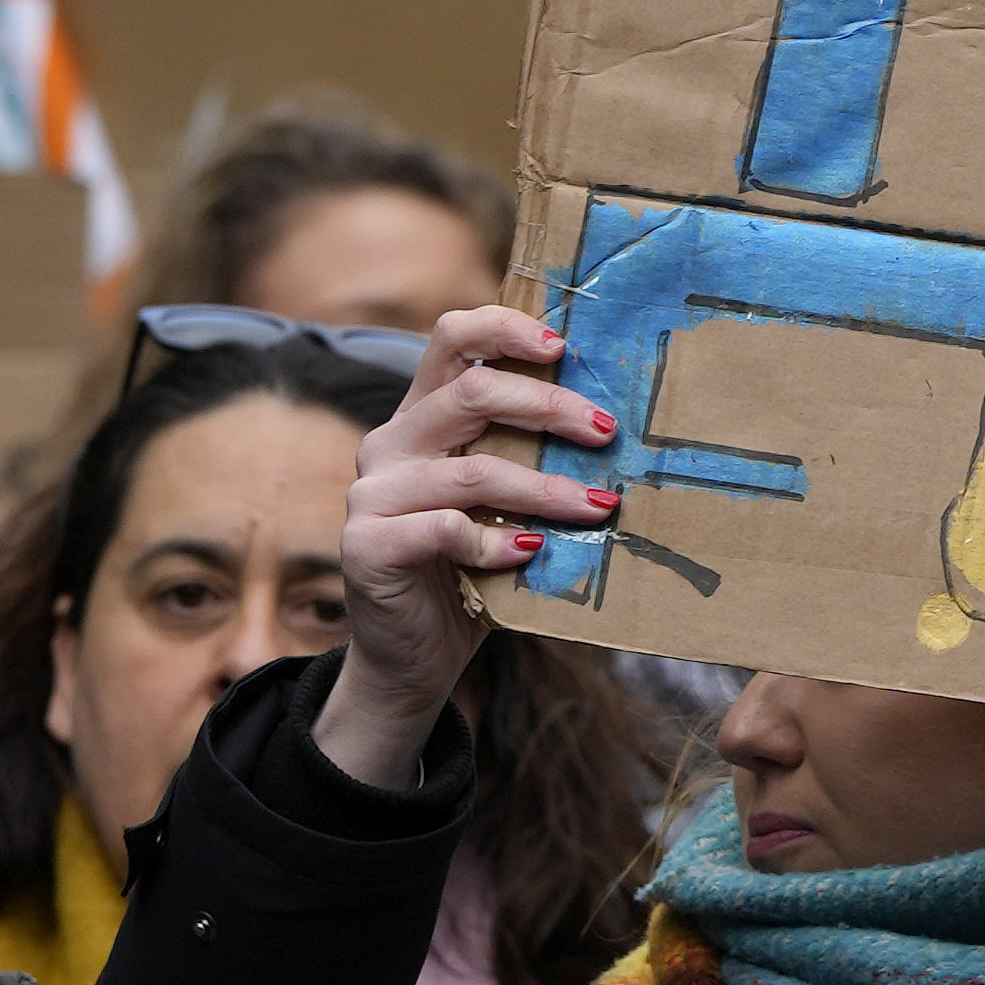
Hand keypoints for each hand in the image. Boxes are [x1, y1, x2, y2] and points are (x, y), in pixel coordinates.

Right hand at [311, 305, 621, 788]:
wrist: (414, 657)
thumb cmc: (474, 566)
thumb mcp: (505, 498)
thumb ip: (530, 454)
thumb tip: (617, 421)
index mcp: (422, 415)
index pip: (451, 338)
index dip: (505, 328)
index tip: (564, 345)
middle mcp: (391, 443)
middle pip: (473, 391)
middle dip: (550, 406)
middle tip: (607, 431)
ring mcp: (373, 493)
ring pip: (473, 469)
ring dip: (547, 488)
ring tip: (600, 506)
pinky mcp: (366, 545)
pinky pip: (445, 530)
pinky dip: (497, 542)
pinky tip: (530, 553)